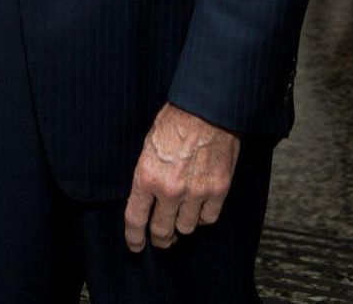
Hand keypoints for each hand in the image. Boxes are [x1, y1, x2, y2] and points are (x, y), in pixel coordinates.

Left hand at [124, 103, 239, 250]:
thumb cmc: (175, 119)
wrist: (206, 107)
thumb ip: (147, 175)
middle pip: (162, 231)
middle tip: (161, 238)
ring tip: (182, 216)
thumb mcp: (148, 145)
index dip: (134, 238)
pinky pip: (209, 218)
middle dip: (160, 237)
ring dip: (182, 224)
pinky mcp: (218, 190)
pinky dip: (203, 216)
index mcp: (147, 175)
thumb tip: (147, 198)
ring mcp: (196, 192)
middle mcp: (170, 189)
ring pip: (186, 228)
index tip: (135, 246)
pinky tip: (200, 207)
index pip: (136, 219)